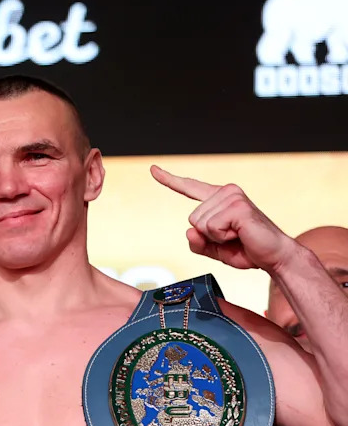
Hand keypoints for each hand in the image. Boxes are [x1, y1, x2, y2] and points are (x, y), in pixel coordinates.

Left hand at [151, 165, 302, 273]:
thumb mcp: (214, 248)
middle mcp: (226, 192)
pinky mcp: (237, 206)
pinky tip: (240, 235)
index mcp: (219, 199)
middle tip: (233, 237)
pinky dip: (222, 238)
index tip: (153, 169)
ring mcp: (232, 196)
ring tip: (238, 235)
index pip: (190, 187)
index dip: (169, 179)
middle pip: (192, 218)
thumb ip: (197, 242)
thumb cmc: (247, 249)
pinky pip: (210, 228)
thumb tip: (189, 231)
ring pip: (199, 224)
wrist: (273, 256)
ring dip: (217, 238)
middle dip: (207, 236)